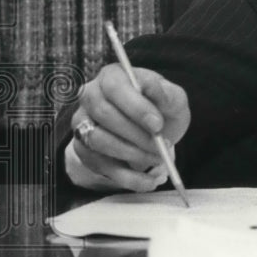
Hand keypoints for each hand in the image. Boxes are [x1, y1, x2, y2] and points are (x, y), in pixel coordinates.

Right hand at [68, 64, 189, 191]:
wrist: (156, 130)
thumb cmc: (162, 107)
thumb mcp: (173, 97)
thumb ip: (166, 93)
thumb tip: (154, 88)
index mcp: (112, 77)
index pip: (116, 88)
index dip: (136, 107)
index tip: (158, 125)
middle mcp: (90, 97)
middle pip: (104, 115)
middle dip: (136, 135)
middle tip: (161, 146)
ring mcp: (82, 124)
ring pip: (98, 141)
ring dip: (132, 154)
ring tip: (159, 159)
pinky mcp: (84, 149)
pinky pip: (100, 166)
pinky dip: (127, 177)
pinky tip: (149, 180)